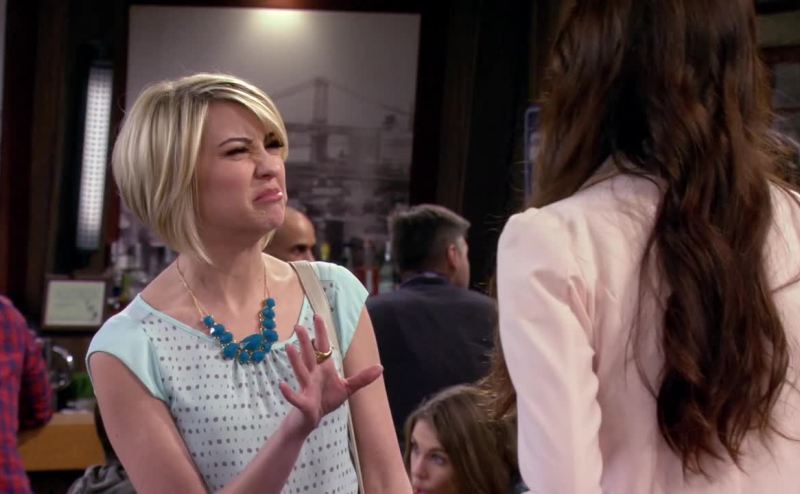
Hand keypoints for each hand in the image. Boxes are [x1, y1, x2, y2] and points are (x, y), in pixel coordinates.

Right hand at [280, 315, 381, 431]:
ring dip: (295, 360)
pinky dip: (289, 393)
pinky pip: (295, 397)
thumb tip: (380, 367)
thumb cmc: (327, 401)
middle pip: (309, 356)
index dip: (321, 333)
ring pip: (300, 372)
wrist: (312, 420)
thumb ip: (362, 378)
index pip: (323, 348)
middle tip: (298, 326)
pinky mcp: (303, 403)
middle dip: (305, 342)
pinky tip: (282, 385)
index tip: (318, 316)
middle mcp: (313, 375)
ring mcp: (307, 388)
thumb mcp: (347, 388)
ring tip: (288, 347)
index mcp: (324, 369)